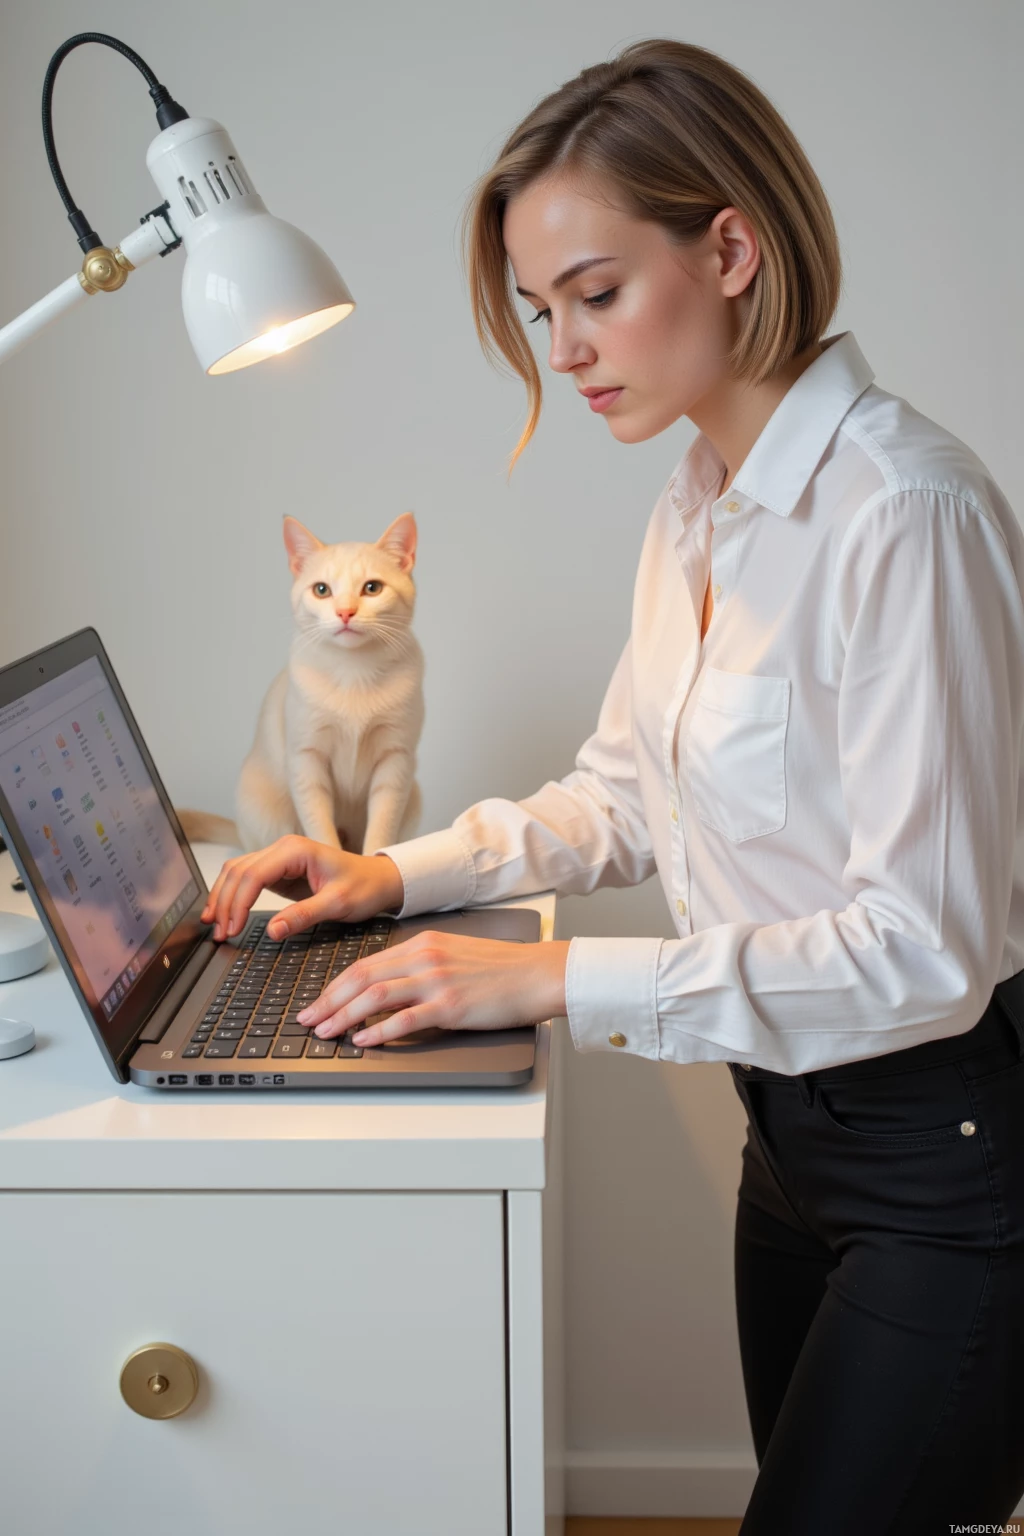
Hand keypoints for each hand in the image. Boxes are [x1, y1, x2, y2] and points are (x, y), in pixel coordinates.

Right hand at [200, 836, 403, 940]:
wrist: (379, 880)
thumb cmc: (364, 887)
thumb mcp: (338, 904)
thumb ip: (304, 915)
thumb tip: (273, 930)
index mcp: (296, 850)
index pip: (253, 875)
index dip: (238, 903)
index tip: (232, 928)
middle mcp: (283, 848)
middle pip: (238, 872)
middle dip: (224, 903)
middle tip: (219, 933)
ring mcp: (278, 858)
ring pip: (237, 873)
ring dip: (223, 898)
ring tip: (214, 926)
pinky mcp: (278, 870)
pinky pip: (246, 879)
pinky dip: (232, 895)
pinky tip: (224, 913)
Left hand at [296, 930, 571, 1045]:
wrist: (536, 973)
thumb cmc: (501, 968)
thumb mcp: (454, 953)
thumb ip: (421, 965)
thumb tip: (389, 986)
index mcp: (422, 944)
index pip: (365, 964)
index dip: (335, 985)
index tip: (318, 1001)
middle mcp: (424, 958)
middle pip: (361, 978)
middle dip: (328, 1001)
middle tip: (308, 1019)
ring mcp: (436, 981)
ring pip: (375, 996)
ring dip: (344, 1016)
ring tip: (326, 1032)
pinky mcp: (450, 1006)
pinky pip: (405, 1019)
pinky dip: (379, 1030)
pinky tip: (364, 1040)